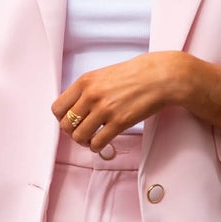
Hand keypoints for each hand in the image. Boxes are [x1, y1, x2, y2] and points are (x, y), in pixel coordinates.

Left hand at [54, 52, 220, 153]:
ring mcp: (104, 109)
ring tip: (94, 139)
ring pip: (79, 137)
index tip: (72, 121)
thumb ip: (89, 88)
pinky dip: (98, 148)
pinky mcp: (119, 122)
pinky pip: (98, 143)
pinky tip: (104, 144)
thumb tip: (77, 107)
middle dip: (73, 133)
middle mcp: (91, 95)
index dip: (62, 119)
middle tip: (84, 133)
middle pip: (65, 125)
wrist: (162, 76)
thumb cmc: (137, 74)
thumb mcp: (105, 74)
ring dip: (85, 142)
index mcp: (85, 81)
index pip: (57, 108)